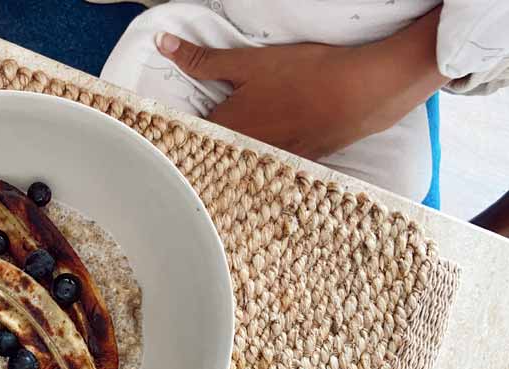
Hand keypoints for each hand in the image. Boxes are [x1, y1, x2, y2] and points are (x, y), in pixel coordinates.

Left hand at [155, 8, 447, 158]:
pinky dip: (259, 161)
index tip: (165, 130)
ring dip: (230, 156)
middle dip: (201, 147)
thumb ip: (203, 59)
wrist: (363, 91)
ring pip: (241, 161)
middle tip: (191, 138)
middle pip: (214, 152)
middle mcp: (246, 151)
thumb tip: (163, 45)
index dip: (178, 131)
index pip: (190, 136)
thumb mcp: (249, 62)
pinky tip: (267, 148)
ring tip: (231, 143)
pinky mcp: (298, 162)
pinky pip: (268, 165)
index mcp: (228, 128)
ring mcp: (273, 160)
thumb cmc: (305, 74)